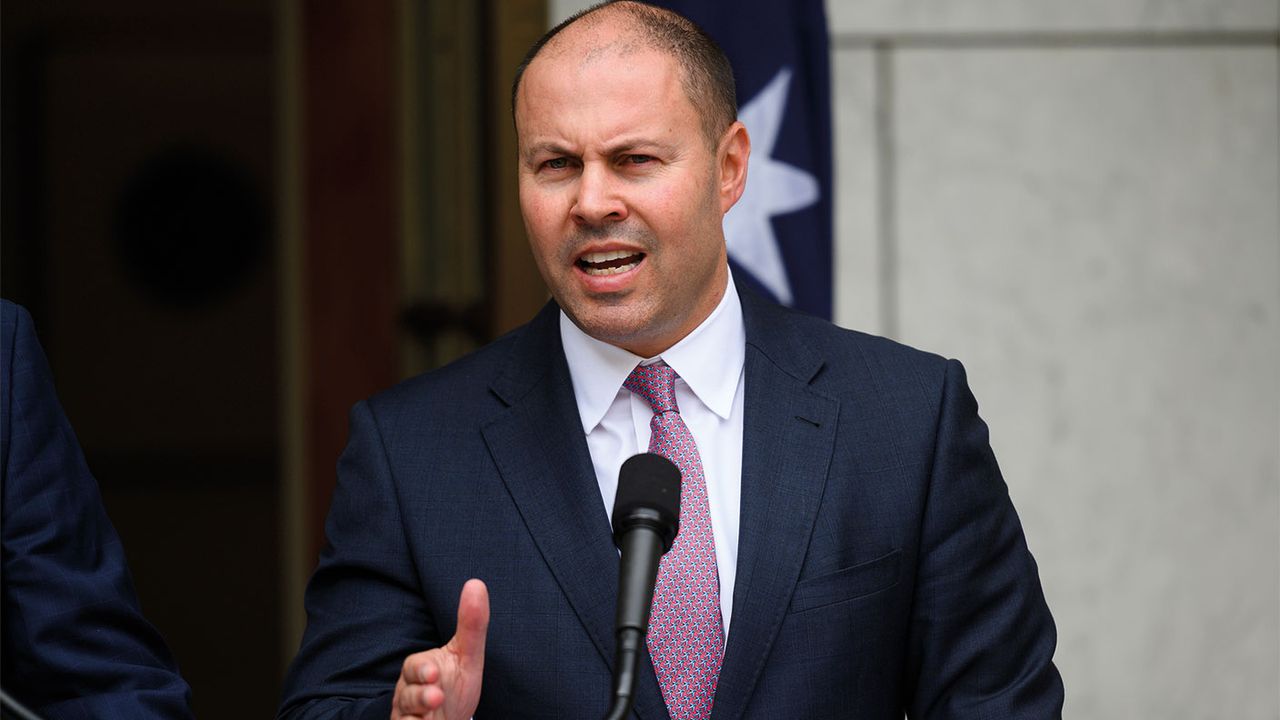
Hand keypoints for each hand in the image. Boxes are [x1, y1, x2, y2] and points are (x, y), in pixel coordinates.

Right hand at [392, 579, 489, 719]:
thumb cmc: (454, 686)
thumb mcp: (466, 657)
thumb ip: (471, 625)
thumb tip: (476, 583)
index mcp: (420, 672)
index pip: (414, 667)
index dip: (422, 671)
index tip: (435, 672)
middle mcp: (409, 694)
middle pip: (406, 695)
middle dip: (420, 696)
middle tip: (436, 696)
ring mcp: (408, 717)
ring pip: (405, 718)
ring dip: (417, 718)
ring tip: (434, 714)